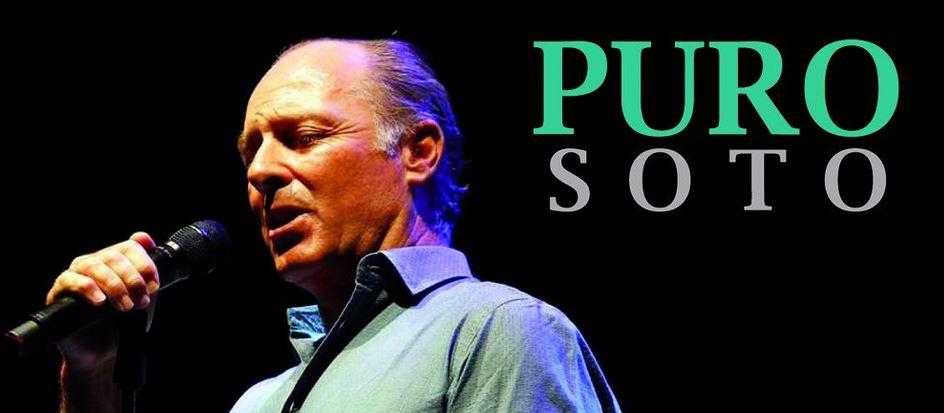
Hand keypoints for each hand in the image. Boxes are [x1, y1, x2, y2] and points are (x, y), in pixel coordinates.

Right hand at [45, 232, 159, 370]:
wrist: (105, 354)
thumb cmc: (123, 324)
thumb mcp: (143, 296)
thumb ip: (147, 271)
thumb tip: (144, 237)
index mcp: (116, 261)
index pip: (131, 247)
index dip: (145, 265)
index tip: (154, 287)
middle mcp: (96, 263)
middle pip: (114, 256)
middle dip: (132, 280)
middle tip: (140, 303)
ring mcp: (76, 275)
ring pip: (94, 265)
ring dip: (114, 285)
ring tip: (125, 307)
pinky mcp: (59, 292)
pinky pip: (69, 280)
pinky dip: (87, 288)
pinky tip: (99, 301)